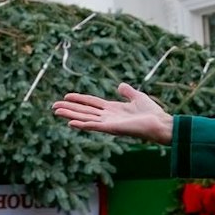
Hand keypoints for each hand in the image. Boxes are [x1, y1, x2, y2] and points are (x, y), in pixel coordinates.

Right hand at [52, 83, 173, 144]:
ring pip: (85, 118)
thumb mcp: (137, 97)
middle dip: (69, 108)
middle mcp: (108, 117)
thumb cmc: (152, 113)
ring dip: (70, 115)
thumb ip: (127, 92)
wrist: (160, 124)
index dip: (79, 99)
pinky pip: (94, 126)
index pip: (91, 103)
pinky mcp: (112, 129)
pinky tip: (70, 123)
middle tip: (54, 106)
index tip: (66, 96)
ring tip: (56, 112)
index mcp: (112, 109)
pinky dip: (82, 124)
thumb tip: (120, 85)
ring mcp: (108, 123)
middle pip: (84, 111)